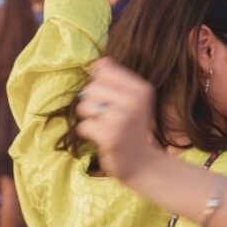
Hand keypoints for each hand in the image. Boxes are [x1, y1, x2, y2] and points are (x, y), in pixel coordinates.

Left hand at [75, 58, 158, 181]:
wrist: (143, 164)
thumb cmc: (133, 129)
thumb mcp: (133, 100)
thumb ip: (116, 80)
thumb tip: (99, 62)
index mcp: (142, 88)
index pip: (103, 70)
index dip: (100, 85)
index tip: (111, 100)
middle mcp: (135, 101)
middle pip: (90, 88)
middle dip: (91, 103)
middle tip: (106, 117)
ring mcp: (123, 119)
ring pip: (84, 106)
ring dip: (89, 118)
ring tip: (104, 126)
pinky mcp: (110, 137)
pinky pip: (83, 126)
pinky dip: (88, 133)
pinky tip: (102, 138)